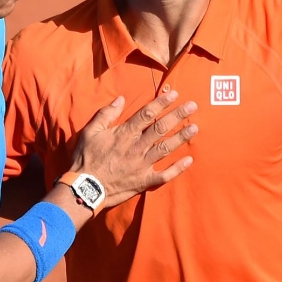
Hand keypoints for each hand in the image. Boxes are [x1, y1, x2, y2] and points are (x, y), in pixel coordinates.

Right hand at [70, 91, 196, 208]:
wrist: (85, 188)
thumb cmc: (86, 158)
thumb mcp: (90, 132)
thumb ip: (106, 114)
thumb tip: (120, 99)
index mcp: (124, 134)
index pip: (146, 114)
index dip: (161, 103)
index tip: (174, 94)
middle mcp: (136, 147)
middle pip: (161, 128)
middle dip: (178, 116)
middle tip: (192, 106)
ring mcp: (142, 165)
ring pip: (166, 149)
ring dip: (181, 137)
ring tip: (195, 128)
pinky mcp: (144, 181)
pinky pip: (164, 175)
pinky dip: (177, 169)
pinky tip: (189, 160)